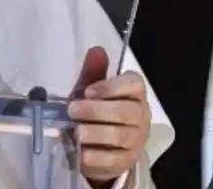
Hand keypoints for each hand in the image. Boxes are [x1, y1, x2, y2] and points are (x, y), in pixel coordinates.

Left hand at [66, 46, 151, 185]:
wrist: (98, 148)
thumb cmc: (95, 113)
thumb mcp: (90, 91)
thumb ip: (93, 72)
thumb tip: (97, 50)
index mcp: (134, 94)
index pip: (134, 84)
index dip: (111, 86)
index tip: (88, 91)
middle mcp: (141, 116)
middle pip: (126, 111)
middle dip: (96, 111)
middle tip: (72, 110)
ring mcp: (136, 141)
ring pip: (121, 136)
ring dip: (96, 133)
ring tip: (76, 133)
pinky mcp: (127, 162)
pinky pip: (114, 159)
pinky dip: (96, 157)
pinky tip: (81, 153)